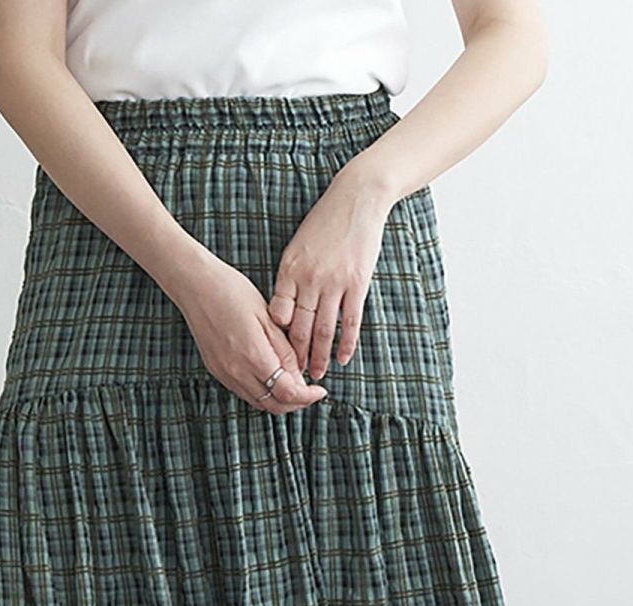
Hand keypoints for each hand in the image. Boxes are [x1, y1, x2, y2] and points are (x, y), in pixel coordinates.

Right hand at [170, 252, 328, 413]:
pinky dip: (262, 392)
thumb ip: (284, 349)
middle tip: (309, 392)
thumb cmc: (232, 291)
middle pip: (274, 405)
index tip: (319, 391)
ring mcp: (224, 373)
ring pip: (259, 403)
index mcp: (253, 355)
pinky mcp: (216, 371)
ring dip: (279, 400)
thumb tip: (299, 375)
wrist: (195, 286)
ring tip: (293, 385)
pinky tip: (271, 378)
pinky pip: (244, 392)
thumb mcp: (267, 316)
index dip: (307, 397)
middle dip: (296, 403)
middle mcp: (236, 371)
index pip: (287, 392)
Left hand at [267, 170, 393, 380]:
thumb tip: (281, 315)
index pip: (279, 315)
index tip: (275, 358)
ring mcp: (334, 282)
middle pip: (300, 328)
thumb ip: (288, 280)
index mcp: (289, 270)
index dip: (277, 340)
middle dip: (296, 358)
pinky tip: (342, 359)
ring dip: (319, 357)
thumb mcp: (296, 248)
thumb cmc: (324, 224)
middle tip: (293, 380)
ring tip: (316, 376)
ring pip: (324, 330)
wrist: (357, 198)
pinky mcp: (357, 283)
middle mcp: (309, 279)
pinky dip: (346, 343)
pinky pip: (350, 321)